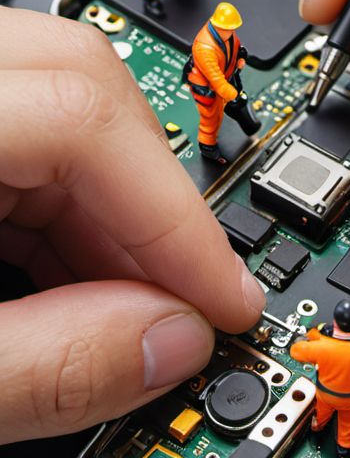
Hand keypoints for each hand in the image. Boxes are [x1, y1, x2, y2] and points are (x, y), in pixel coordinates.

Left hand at [0, 8, 264, 444]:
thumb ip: (44, 370)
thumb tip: (172, 342)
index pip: (82, 113)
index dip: (173, 217)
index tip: (221, 304)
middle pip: (84, 87)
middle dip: (150, 212)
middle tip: (178, 307)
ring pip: (57, 107)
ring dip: (106, 220)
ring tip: (117, 314)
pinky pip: (17, 134)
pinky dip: (56, 216)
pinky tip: (61, 285)